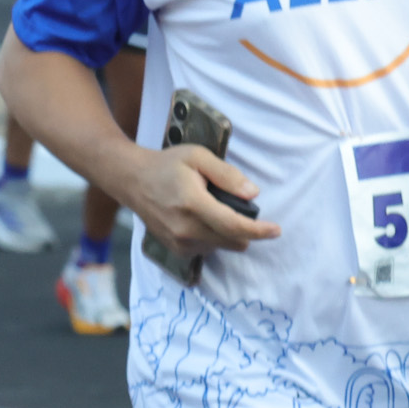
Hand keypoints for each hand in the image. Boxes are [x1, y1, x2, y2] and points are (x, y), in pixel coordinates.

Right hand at [121, 144, 279, 260]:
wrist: (131, 180)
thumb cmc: (167, 165)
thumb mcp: (198, 156)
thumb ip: (227, 174)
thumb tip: (253, 194)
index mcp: (193, 204)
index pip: (234, 226)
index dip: (259, 231)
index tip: (276, 230)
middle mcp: (185, 229)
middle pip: (233, 242)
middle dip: (244, 229)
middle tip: (234, 206)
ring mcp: (178, 242)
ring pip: (222, 247)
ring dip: (227, 234)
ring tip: (211, 210)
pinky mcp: (175, 249)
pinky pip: (207, 250)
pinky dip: (213, 238)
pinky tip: (200, 220)